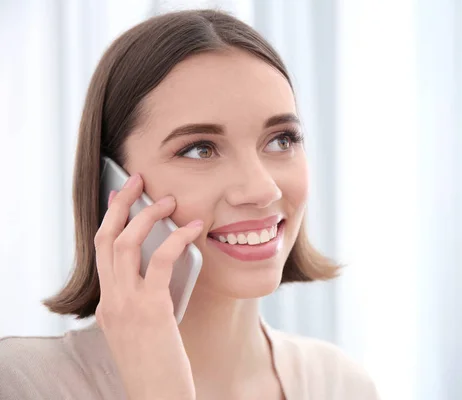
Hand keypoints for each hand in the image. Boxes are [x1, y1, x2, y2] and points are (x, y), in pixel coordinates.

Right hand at [94, 173, 201, 399]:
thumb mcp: (145, 330)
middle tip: (137, 179)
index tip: (120, 197)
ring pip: (125, 244)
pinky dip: (177, 239)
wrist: (157, 399)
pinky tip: (194, 228)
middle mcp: (110, 301)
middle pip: (106, 239)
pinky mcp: (150, 310)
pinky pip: (160, 261)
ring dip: (146, 215)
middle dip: (121, 204)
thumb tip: (165, 270)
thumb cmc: (159, 367)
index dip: (110, 220)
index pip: (101, 252)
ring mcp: (126, 305)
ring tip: (169, 199)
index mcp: (108, 305)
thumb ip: (146, 300)